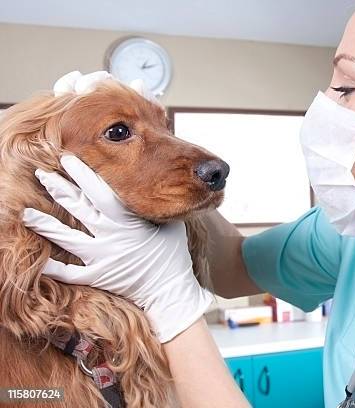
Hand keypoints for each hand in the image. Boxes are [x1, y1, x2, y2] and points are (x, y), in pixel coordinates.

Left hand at [22, 155, 211, 342]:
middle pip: (77, 208)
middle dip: (58, 189)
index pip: (99, 191)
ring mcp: (101, 257)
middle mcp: (110, 236)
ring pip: (66, 238)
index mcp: (128, 221)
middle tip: (42, 174)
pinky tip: (39, 261)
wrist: (171, 291)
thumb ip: (157, 206)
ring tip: (26, 214)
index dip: (82, 174)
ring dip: (45, 225)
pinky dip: (53, 268)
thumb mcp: (170, 223)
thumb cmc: (174, 254)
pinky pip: (69, 273)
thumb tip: (154, 185)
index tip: (68, 159)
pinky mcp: (98, 276)